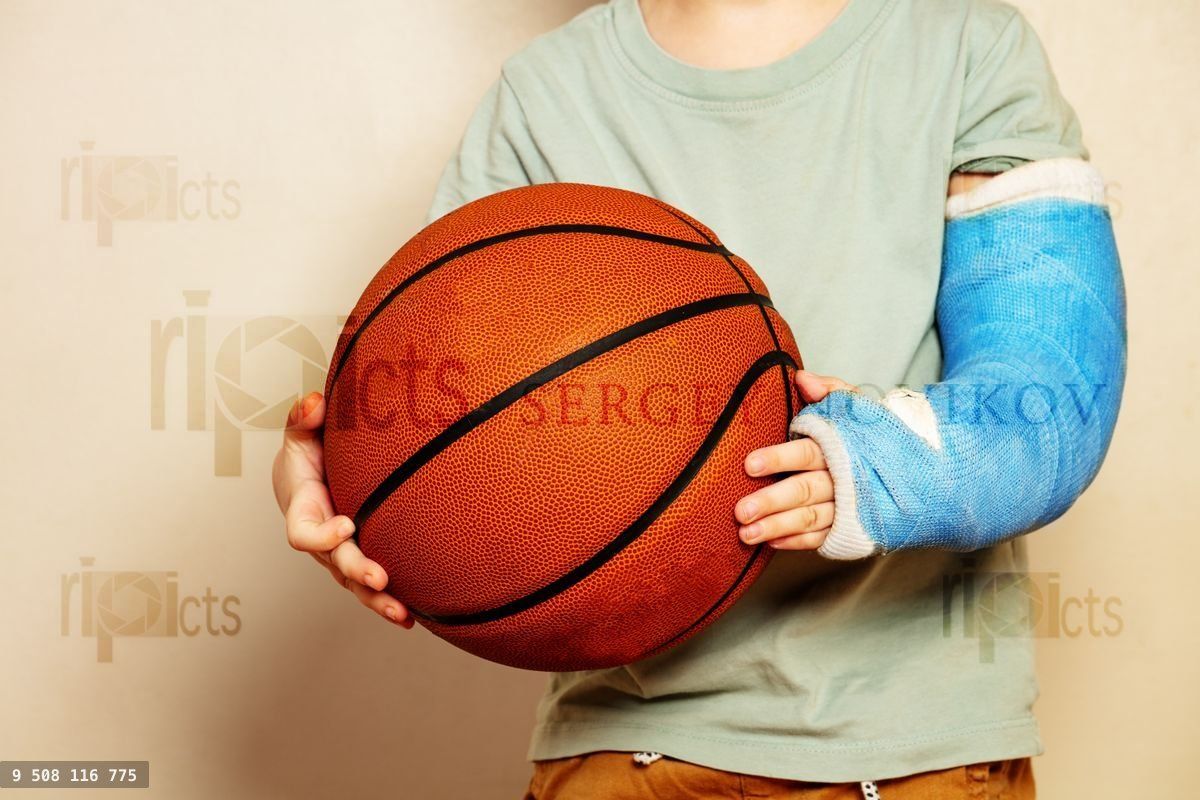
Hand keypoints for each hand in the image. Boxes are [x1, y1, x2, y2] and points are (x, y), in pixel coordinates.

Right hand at [272, 392, 412, 627]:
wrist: (311, 477)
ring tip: (403, 614)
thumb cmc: (307, 456)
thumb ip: (302, 419)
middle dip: (358, 572)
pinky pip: (371, 585)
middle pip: (336, 564)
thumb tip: (314, 403)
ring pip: (355, 584)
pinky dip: (390, 601)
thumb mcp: (301, 434)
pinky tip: (415, 616)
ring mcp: (340, 555)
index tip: (346, 525)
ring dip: (378, 601)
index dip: (321, 535)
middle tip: (380, 579)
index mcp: (303, 510)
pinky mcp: (360, 559)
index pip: (304, 532)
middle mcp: (322, 540)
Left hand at [734, 370, 858, 550]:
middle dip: (771, 501)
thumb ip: (829, 390)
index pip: (806, 453)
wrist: (915, 466)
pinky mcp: (850, 527)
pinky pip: (822, 537)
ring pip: (810, 519)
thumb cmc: (869, 432)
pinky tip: (771, 543)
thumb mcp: (856, 405)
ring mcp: (847, 507)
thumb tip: (802, 378)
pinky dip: (797, 541)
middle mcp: (844, 479)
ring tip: (747, 534)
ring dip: (777, 527)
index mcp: (839, 447)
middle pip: (804, 490)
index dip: (778, 458)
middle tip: (741, 510)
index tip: (749, 465)